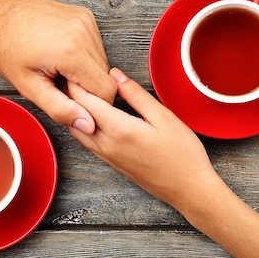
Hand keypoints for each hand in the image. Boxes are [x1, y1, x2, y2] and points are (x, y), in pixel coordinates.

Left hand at [0, 0, 116, 133]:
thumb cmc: (7, 48)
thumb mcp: (29, 87)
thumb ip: (61, 110)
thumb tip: (87, 125)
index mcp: (72, 52)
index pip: (106, 91)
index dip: (90, 102)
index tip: (67, 97)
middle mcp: (84, 32)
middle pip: (106, 77)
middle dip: (86, 87)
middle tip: (57, 82)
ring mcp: (86, 21)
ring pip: (103, 62)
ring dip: (85, 71)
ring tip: (57, 67)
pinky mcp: (85, 15)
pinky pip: (96, 46)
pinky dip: (83, 56)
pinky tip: (61, 54)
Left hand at [68, 68, 224, 213]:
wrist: (188, 190)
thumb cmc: (182, 154)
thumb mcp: (163, 117)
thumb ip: (136, 94)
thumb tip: (114, 75)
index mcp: (119, 130)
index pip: (85, 101)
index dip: (76, 82)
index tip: (74, 67)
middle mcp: (107, 145)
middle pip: (76, 115)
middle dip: (70, 94)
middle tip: (72, 75)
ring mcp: (107, 157)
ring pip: (77, 130)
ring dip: (75, 110)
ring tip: (81, 92)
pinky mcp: (112, 163)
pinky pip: (87, 141)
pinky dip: (83, 124)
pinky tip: (93, 114)